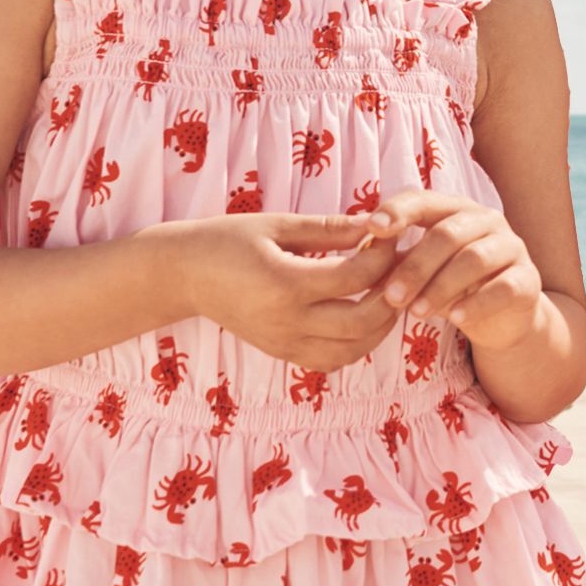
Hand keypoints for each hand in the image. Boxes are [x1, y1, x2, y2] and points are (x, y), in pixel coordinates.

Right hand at [172, 210, 411, 368]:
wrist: (186, 275)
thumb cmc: (228, 241)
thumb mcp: (278, 225)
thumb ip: (330, 229)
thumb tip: (376, 225)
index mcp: (285, 284)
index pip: (355, 278)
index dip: (382, 257)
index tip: (391, 238)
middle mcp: (287, 322)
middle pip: (363, 321)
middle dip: (392, 295)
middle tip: (399, 269)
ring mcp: (285, 344)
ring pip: (354, 349)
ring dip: (381, 325)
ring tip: (387, 293)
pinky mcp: (283, 354)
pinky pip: (333, 360)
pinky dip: (357, 344)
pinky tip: (362, 317)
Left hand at [358, 190, 545, 352]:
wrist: (502, 318)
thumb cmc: (452, 287)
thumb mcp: (421, 272)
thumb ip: (395, 261)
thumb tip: (355, 259)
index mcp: (455, 210)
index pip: (424, 200)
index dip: (398, 211)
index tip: (372, 228)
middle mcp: (486, 221)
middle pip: (447, 234)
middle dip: (416, 266)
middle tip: (391, 296)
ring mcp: (511, 248)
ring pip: (474, 259)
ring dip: (441, 287)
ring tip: (417, 313)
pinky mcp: (528, 280)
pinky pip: (503, 287)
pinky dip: (478, 303)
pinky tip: (457, 319)